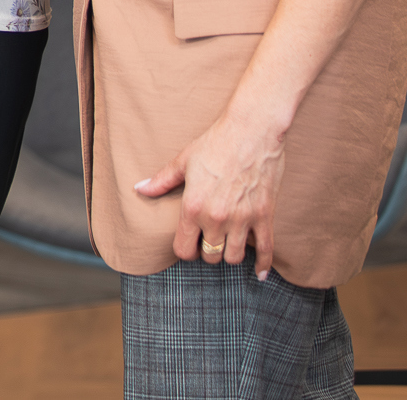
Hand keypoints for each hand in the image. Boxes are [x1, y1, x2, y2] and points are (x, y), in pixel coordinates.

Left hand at [136, 104, 285, 278]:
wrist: (250, 132)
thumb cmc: (215, 144)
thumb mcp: (183, 161)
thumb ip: (161, 181)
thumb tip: (139, 189)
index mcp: (193, 207)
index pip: (184, 249)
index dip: (185, 250)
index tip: (189, 242)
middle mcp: (217, 218)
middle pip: (210, 256)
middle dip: (207, 252)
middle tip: (208, 241)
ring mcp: (243, 220)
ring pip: (234, 258)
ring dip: (230, 254)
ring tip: (227, 245)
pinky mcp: (265, 216)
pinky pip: (266, 250)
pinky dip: (263, 264)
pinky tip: (260, 274)